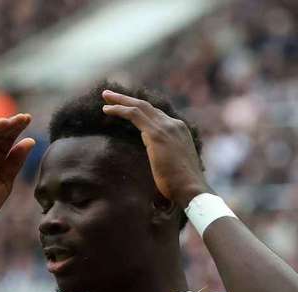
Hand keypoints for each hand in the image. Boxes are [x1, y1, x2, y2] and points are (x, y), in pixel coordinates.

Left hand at [101, 91, 209, 207]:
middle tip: (109, 95)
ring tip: (105, 96)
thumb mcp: (172, 166)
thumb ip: (163, 157)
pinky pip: (134, 115)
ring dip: (120, 100)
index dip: (140, 111)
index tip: (126, 109)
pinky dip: (120, 110)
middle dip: (127, 99)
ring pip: (139, 106)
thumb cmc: (181, 186)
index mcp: (180, 131)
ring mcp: (166, 127)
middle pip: (147, 106)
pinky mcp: (156, 134)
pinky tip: (106, 110)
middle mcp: (174, 124)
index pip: (157, 115)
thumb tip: (154, 160)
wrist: (192, 190)